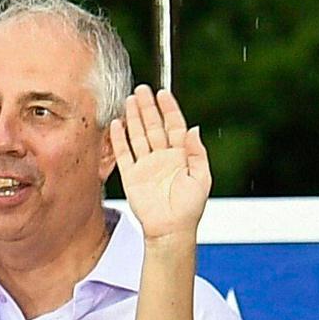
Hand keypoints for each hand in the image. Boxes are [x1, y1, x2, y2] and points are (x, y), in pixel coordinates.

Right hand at [106, 86, 214, 242]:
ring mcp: (146, 165)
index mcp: (181, 156)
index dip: (169, 109)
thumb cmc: (188, 208)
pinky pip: (124, 153)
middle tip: (142, 90)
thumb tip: (194, 129)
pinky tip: (117, 124)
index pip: (174, 126)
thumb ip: (197, 152)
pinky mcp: (131, 175)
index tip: (163, 93)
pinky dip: (119, 139)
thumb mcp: (201, 178)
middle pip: (154, 126)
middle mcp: (162, 157)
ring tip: (130, 100)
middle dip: (148, 107)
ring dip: (134, 117)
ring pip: (138, 135)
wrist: (170, 229)